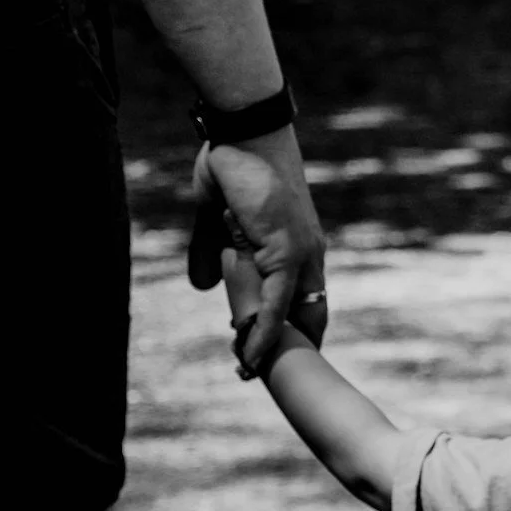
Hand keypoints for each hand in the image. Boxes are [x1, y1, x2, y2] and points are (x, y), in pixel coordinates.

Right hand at [193, 126, 326, 374]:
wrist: (242, 134)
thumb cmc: (232, 166)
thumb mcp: (218, 220)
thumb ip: (211, 254)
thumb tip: (201, 286)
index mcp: (299, 248)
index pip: (303, 301)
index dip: (288, 330)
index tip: (271, 356)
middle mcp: (309, 256)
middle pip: (308, 316)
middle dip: (290, 349)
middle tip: (265, 376)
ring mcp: (301, 254)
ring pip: (291, 316)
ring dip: (273, 349)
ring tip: (251, 374)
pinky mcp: (286, 251)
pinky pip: (275, 303)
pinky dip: (264, 332)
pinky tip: (250, 355)